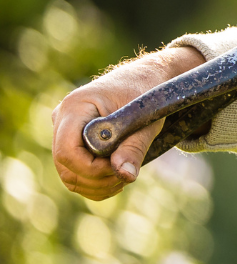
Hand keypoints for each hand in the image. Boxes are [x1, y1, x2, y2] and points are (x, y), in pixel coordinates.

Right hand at [52, 46, 205, 199]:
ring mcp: (63, 132)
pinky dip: (94, 184)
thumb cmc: (146, 93)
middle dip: (96, 179)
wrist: (144, 78)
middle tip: (125, 177)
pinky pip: (73, 173)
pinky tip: (117, 179)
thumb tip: (125, 176)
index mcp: (75, 107)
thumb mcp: (146, 118)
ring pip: (68, 173)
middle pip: (64, 165)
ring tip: (124, 178)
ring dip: (96, 185)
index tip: (118, 166)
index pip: (67, 150)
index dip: (90, 168)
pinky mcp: (71, 142)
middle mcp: (61, 119)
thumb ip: (134, 147)